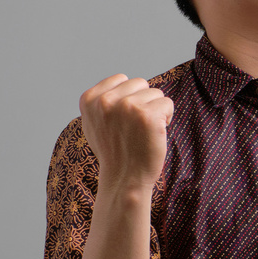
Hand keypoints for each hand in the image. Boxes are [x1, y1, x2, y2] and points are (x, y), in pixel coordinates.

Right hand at [79, 74, 173, 191]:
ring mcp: (127, 107)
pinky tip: (155, 134)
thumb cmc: (114, 152)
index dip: (128, 98)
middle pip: (140, 83)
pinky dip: (167, 118)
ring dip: (155, 111)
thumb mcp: (94, 123)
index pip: (121, 79)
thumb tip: (121, 81)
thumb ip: (102, 101)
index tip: (123, 121)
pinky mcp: (148, 115)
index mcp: (90, 99)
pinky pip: (168, 103)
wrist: (124, 179)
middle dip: (143, 102)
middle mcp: (106, 101)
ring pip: (155, 92)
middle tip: (135, 128)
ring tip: (144, 132)